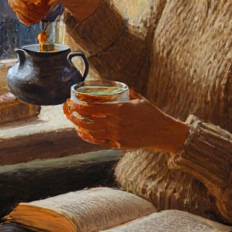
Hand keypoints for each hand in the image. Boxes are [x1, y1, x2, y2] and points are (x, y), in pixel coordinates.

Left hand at [63, 91, 190, 152]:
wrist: (163, 132)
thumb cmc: (151, 113)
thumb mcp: (138, 99)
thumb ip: (125, 92)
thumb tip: (115, 86)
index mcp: (121, 109)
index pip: (95, 108)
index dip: (81, 106)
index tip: (73, 102)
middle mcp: (117, 123)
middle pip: (90, 121)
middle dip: (76, 116)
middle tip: (68, 111)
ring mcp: (117, 135)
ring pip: (92, 132)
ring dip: (80, 127)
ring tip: (73, 121)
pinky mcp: (119, 145)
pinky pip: (100, 142)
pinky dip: (89, 137)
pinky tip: (82, 133)